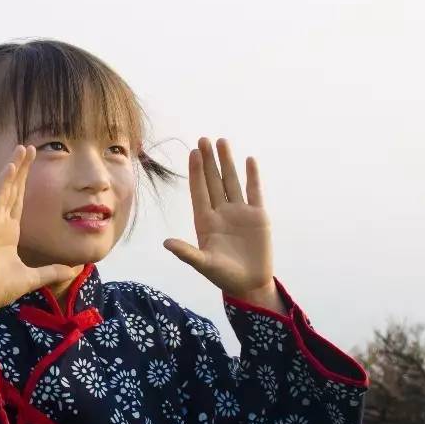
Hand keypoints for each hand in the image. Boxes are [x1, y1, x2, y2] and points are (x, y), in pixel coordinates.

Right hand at [0, 145, 83, 315]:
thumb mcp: (33, 277)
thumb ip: (53, 271)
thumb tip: (74, 269)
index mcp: (8, 232)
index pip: (18, 200)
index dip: (24, 181)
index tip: (31, 164)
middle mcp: (0, 223)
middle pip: (12, 189)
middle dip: (21, 167)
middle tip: (29, 147)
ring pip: (5, 188)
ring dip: (13, 167)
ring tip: (22, 148)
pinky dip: (4, 182)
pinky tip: (11, 167)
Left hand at [163, 136, 274, 297]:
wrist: (250, 284)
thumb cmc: (224, 276)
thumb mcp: (204, 265)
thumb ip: (187, 253)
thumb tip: (166, 243)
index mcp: (206, 221)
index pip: (199, 191)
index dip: (196, 172)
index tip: (193, 153)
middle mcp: (221, 212)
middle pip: (213, 181)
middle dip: (209, 161)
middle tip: (203, 139)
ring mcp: (239, 212)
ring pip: (232, 181)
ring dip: (227, 162)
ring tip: (222, 141)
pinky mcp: (258, 216)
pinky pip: (254, 191)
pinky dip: (252, 176)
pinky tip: (249, 160)